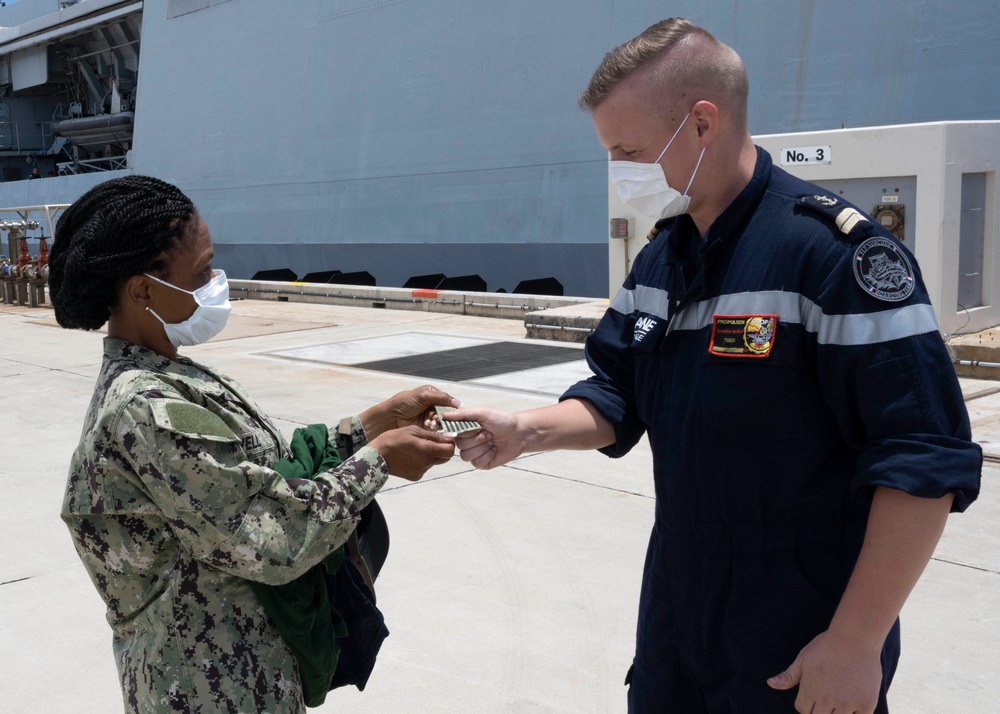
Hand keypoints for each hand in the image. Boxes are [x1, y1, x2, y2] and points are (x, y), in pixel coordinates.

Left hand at [361, 385, 458, 437]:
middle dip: (444, 416)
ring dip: (438, 422)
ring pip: (442, 422)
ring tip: (431, 423)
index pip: (447, 401)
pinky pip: (437, 430)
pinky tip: (430, 427)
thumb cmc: (404, 403)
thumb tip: (458, 403)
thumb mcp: (423, 395)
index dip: (450, 407)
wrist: (390, 418)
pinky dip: (435, 429)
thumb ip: (441, 398)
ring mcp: (429, 418)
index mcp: (432, 395)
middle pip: (446, 412)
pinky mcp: (427, 429)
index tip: (452, 412)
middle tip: (438, 418)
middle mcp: (432, 406)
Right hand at [368, 425, 454, 480]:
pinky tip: (411, 456)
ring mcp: (421, 471)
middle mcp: (426, 463)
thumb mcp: (413, 431)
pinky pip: (425, 467)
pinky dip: (422, 461)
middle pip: (445, 458)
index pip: (450, 450)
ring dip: (431, 455)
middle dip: (442, 449)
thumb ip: (432, 435)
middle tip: (432, 442)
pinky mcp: (415, 476)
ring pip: (434, 462)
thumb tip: (448, 436)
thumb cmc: (393, 440)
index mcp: (427, 450)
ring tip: (417, 448)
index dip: (449, 443)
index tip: (444, 437)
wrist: (376, 456)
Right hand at [445, 407, 523, 469]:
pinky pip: (476, 463)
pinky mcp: (481, 463)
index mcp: (465, 428)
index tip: (476, 427)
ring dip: (482, 447)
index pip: (453, 432)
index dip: (465, 431)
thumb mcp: (483, 412)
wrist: (519, 433)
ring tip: (491, 441)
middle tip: (488, 433)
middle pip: (460, 445)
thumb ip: (463, 414)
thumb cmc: (502, 420)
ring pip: (466, 456)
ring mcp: (474, 453)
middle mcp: (467, 441)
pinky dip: (487, 455)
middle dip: (477, 439)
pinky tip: (494, 450)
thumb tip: (444, 415)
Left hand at [767, 629, 882, 713]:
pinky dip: (856, 713)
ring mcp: (847, 704)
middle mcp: (827, 700)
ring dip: (837, 712)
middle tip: (828, 695)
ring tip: (841, 697)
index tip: (813, 694)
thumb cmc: (827, 646)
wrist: (855, 638)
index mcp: (810, 690)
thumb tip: (770, 684)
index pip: (802, 709)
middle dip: (820, 709)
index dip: (806, 703)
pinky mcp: (866, 705)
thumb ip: (788, 676)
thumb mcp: (803, 659)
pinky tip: (855, 702)